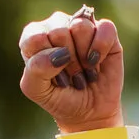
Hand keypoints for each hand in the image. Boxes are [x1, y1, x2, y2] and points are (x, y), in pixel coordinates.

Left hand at [17, 6, 124, 134]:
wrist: (89, 112)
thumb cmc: (59, 98)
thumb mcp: (37, 90)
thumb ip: (36, 69)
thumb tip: (60, 52)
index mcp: (34, 36)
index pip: (35, 37)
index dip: (47, 62)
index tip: (53, 78)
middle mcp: (56, 25)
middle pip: (59, 31)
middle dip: (67, 61)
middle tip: (70, 76)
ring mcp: (81, 26)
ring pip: (81, 27)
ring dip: (83, 56)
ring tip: (84, 69)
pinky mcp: (104, 30)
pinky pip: (105, 28)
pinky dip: (101, 48)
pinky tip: (97, 61)